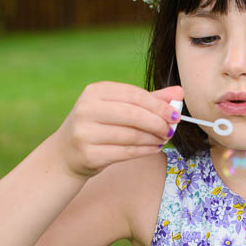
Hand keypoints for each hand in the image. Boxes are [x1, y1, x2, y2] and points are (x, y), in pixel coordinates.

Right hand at [54, 82, 182, 177]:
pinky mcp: (88, 154)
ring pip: (131, 135)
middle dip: (157, 122)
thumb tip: (179, 92)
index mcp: (95, 91)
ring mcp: (85, 132)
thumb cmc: (99, 126)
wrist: (66, 153)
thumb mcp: (119, 107)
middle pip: (133, 114)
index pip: (134, 94)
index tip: (175, 114)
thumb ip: (149, 99)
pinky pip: (125, 152)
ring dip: (153, 138)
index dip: (158, 104)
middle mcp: (86, 109)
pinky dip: (144, 150)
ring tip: (164, 139)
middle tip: (171, 129)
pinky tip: (154, 148)